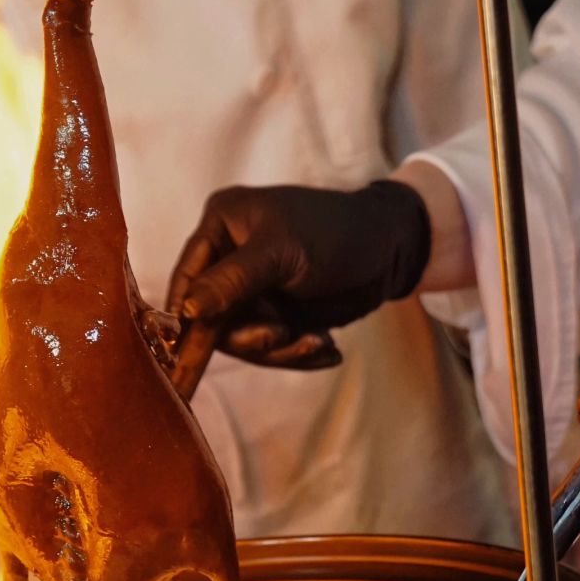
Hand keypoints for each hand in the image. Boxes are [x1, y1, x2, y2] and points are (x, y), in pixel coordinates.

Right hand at [166, 181, 430, 369]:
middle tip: (280, 337)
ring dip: (278, 351)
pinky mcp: (277, 313)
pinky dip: (296, 354)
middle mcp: (229, 257)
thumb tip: (186, 312)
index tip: (189, 355)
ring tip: (317, 343)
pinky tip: (326, 349)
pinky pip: (271, 347)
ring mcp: (253, 289)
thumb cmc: (335, 233)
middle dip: (248, 337)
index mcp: (221, 226)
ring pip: (242, 339)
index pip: (186, 279)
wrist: (393, 247)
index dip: (187, 318)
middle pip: (211, 318)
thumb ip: (231, 281)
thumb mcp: (281, 253)